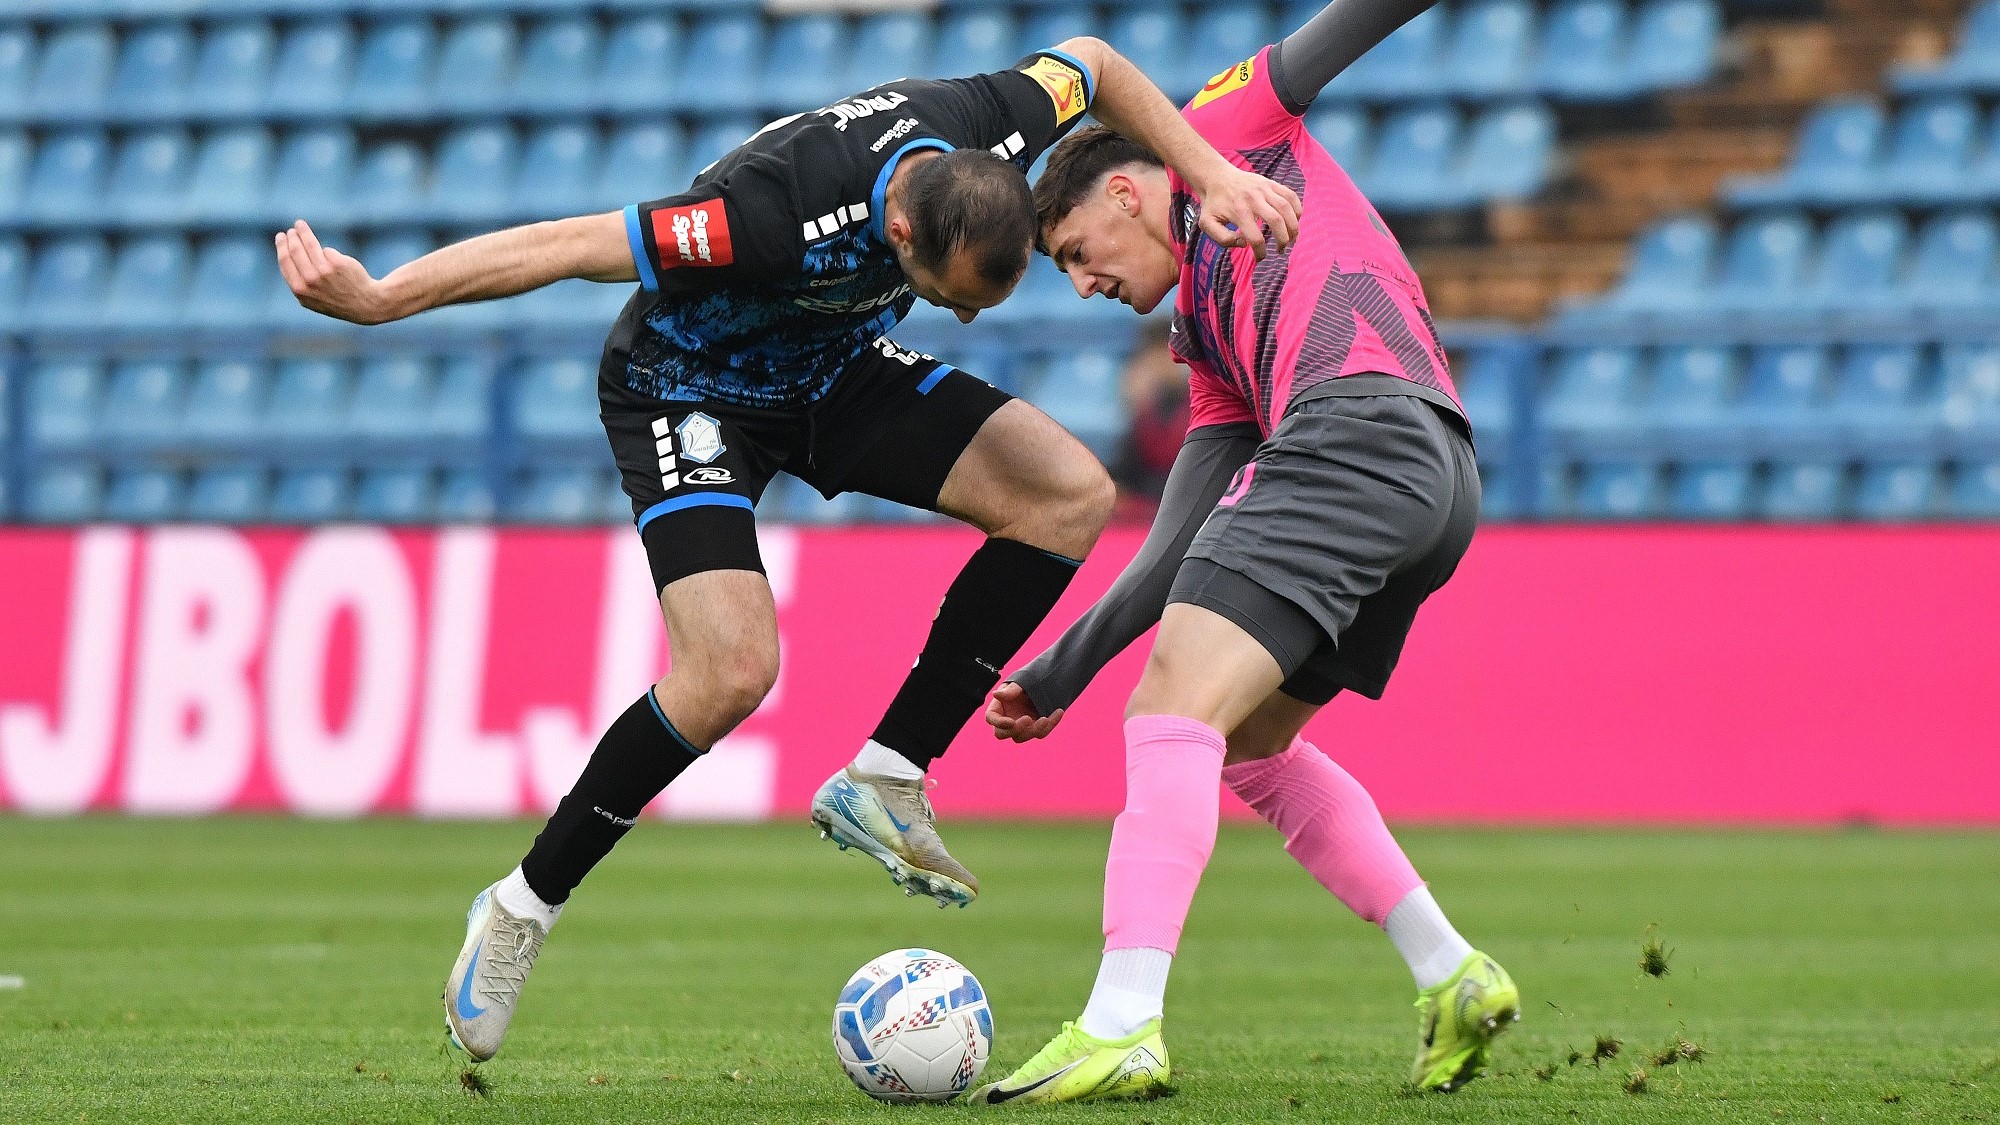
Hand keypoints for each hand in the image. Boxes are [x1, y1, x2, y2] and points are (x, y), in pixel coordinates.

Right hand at [275, 220, 398, 324]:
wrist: (364, 305)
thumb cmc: (334, 300)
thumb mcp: (311, 299)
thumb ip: (298, 282)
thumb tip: (286, 254)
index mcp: (300, 290)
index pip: (285, 261)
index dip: (282, 247)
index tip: (281, 237)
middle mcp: (310, 280)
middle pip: (296, 251)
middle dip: (291, 237)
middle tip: (291, 230)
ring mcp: (324, 271)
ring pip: (309, 245)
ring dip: (303, 232)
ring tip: (300, 225)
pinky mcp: (338, 264)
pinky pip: (327, 251)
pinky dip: (326, 252)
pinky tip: (326, 252)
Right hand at [986, 682, 1063, 742]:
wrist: (1046, 680)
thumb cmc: (1028, 678)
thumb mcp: (1020, 681)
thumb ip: (1009, 690)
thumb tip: (996, 695)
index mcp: (998, 706)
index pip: (991, 718)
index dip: (999, 723)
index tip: (1011, 722)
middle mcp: (1007, 719)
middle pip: (1002, 734)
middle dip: (1015, 729)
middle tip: (1028, 719)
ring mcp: (1021, 726)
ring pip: (1022, 736)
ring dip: (1033, 730)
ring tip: (1045, 718)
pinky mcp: (1035, 728)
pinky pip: (1041, 732)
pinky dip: (1050, 724)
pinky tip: (1058, 712)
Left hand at [1193, 164, 1301, 260]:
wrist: (1216, 177)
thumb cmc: (1213, 204)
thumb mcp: (1207, 224)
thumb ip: (1222, 239)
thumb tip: (1244, 244)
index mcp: (1238, 211)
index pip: (1255, 238)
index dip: (1261, 252)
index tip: (1261, 258)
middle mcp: (1253, 199)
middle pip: (1276, 221)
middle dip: (1283, 240)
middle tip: (1281, 250)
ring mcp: (1264, 189)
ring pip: (1286, 208)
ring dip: (1293, 226)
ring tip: (1292, 239)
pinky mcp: (1270, 183)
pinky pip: (1290, 195)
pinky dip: (1297, 209)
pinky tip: (1294, 221)